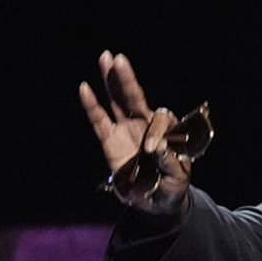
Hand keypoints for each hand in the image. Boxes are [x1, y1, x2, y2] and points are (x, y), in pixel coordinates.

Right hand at [78, 51, 190, 212]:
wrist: (156, 202)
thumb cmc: (171, 187)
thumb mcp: (177, 178)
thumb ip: (169, 163)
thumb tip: (156, 146)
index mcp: (168, 132)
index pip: (160, 120)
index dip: (156, 132)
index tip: (152, 150)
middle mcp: (146, 126)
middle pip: (135, 97)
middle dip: (127, 79)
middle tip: (118, 58)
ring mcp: (127, 130)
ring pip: (117, 101)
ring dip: (111, 81)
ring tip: (106, 58)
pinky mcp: (110, 141)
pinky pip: (99, 120)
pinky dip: (92, 105)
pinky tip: (85, 88)